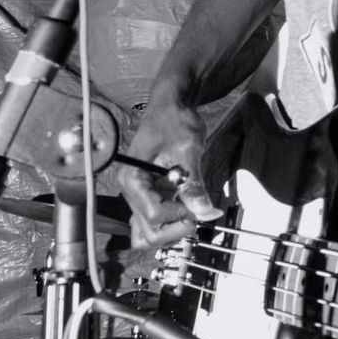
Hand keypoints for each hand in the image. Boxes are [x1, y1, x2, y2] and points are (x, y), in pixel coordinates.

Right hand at [117, 80, 220, 248]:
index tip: (197, 204)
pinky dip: (169, 224)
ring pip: (149, 232)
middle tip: (198, 212)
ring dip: (172, 230)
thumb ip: (193, 184)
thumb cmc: (175, 121)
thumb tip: (206, 213)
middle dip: (175, 228)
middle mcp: (131, 191)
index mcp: (133, 178)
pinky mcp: (149, 196)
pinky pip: (153, 222)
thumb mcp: (188, 151)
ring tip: (191, 212)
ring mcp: (139, 196)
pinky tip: (185, 210)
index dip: (178, 214)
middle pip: (148, 231)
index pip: (153, 214)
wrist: (171, 106)